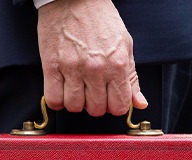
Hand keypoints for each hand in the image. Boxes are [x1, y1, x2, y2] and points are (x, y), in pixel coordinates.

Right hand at [37, 0, 147, 116]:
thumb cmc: (99, 17)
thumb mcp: (125, 44)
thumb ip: (132, 77)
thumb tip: (140, 102)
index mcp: (117, 64)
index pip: (119, 106)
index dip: (115, 106)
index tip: (109, 99)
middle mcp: (96, 69)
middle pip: (96, 110)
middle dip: (95, 104)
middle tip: (92, 91)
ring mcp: (72, 68)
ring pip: (74, 107)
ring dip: (76, 102)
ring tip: (76, 88)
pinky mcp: (51, 66)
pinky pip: (53, 99)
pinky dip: (57, 100)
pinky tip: (62, 90)